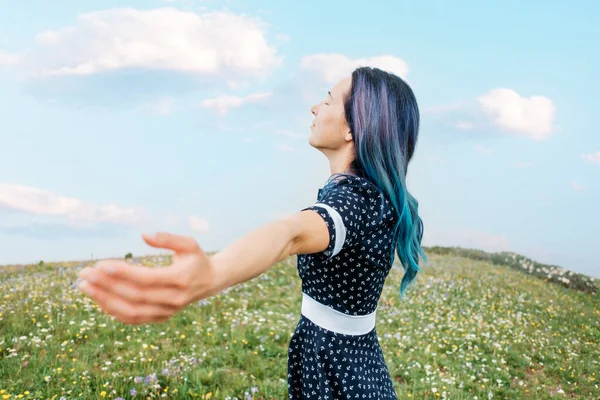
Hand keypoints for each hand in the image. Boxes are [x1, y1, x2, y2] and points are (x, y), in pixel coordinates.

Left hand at [77, 232, 216, 324]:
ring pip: (130, 311)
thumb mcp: (189, 243)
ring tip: (83, 287)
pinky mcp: (160, 318)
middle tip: (84, 274)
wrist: (211, 281)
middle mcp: (173, 300)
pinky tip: (97, 297)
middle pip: (134, 296)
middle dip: (106, 286)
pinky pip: (132, 318)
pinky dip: (112, 310)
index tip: (100, 264)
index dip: (122, 273)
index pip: (146, 279)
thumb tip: (144, 235)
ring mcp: (166, 312)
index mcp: (181, 280)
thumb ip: (168, 238)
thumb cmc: (196, 258)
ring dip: (104, 300)